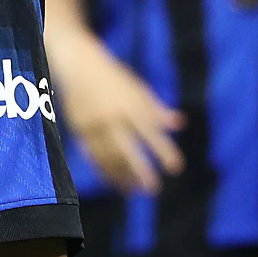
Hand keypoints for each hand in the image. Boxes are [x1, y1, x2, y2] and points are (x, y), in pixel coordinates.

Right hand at [56, 43, 183, 194]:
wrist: (77, 65)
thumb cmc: (113, 77)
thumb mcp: (137, 88)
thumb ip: (156, 108)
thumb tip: (180, 124)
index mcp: (130, 104)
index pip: (150, 132)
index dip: (163, 151)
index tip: (176, 169)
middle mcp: (111, 116)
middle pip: (126, 149)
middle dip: (140, 170)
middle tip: (154, 189)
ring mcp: (93, 124)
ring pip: (108, 156)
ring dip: (121, 175)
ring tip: (134, 191)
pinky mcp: (79, 129)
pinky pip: (92, 155)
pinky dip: (103, 170)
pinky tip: (114, 182)